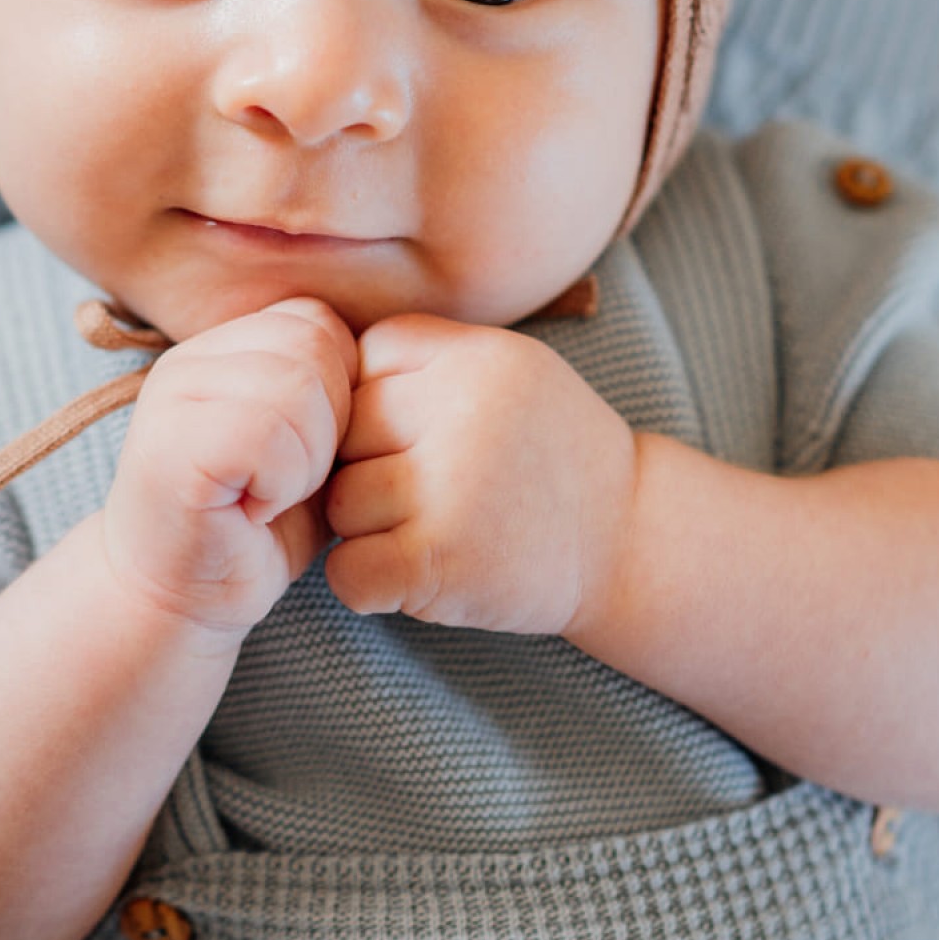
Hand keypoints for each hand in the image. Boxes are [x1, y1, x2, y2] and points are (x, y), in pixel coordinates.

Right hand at [102, 297, 356, 637]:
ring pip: (294, 385)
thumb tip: (389, 363)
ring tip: (273, 497)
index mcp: (218, 350)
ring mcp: (171, 400)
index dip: (340, 388)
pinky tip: (256, 512)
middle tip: (293, 482)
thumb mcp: (305, 449)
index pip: (315, 321)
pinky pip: (266, 434)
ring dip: (307, 458)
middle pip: (312, 346)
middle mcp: (187, 362)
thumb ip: (329, 394)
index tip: (309, 452)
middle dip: (331, 423)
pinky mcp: (171, 449)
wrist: (178, 604)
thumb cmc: (252, 530)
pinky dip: (281, 482)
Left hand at [324, 316, 637, 635]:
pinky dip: (367, 583)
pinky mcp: (442, 558)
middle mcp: (462, 411)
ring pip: (339, 501)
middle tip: (426, 493)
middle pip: (344, 429)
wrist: (631, 543)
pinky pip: (347, 570)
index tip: (421, 433)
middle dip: (368, 465)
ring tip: (432, 531)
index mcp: (477, 356)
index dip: (379, 400)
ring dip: (368, 529)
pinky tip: (414, 575)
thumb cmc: (550, 458)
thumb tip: (307, 372)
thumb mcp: (508, 372)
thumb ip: (426, 360)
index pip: (365, 356)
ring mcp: (451, 486)